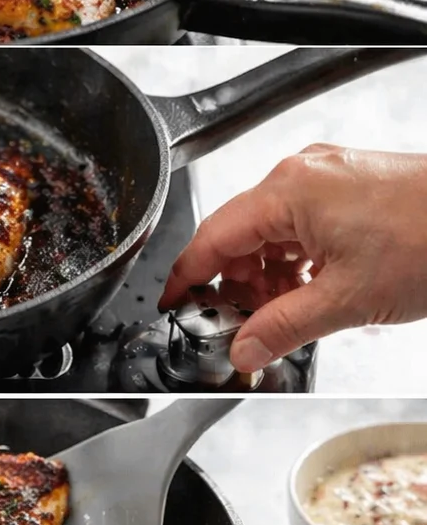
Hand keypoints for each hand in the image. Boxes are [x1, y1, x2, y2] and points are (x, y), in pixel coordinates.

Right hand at [160, 145, 426, 372]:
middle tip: (241, 328)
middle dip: (237, 285)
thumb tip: (244, 349)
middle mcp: (301, 175)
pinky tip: (312, 292)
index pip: (211, 239)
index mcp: (288, 192)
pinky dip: (297, 260)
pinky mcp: (351, 186)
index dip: (187, 279)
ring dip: (269, 277)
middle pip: (239, 235)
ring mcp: (328, 177)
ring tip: (285, 315)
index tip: (174, 306)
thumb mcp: (346, 300)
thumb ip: (282, 328)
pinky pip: (302, 224)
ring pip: (271, 232)